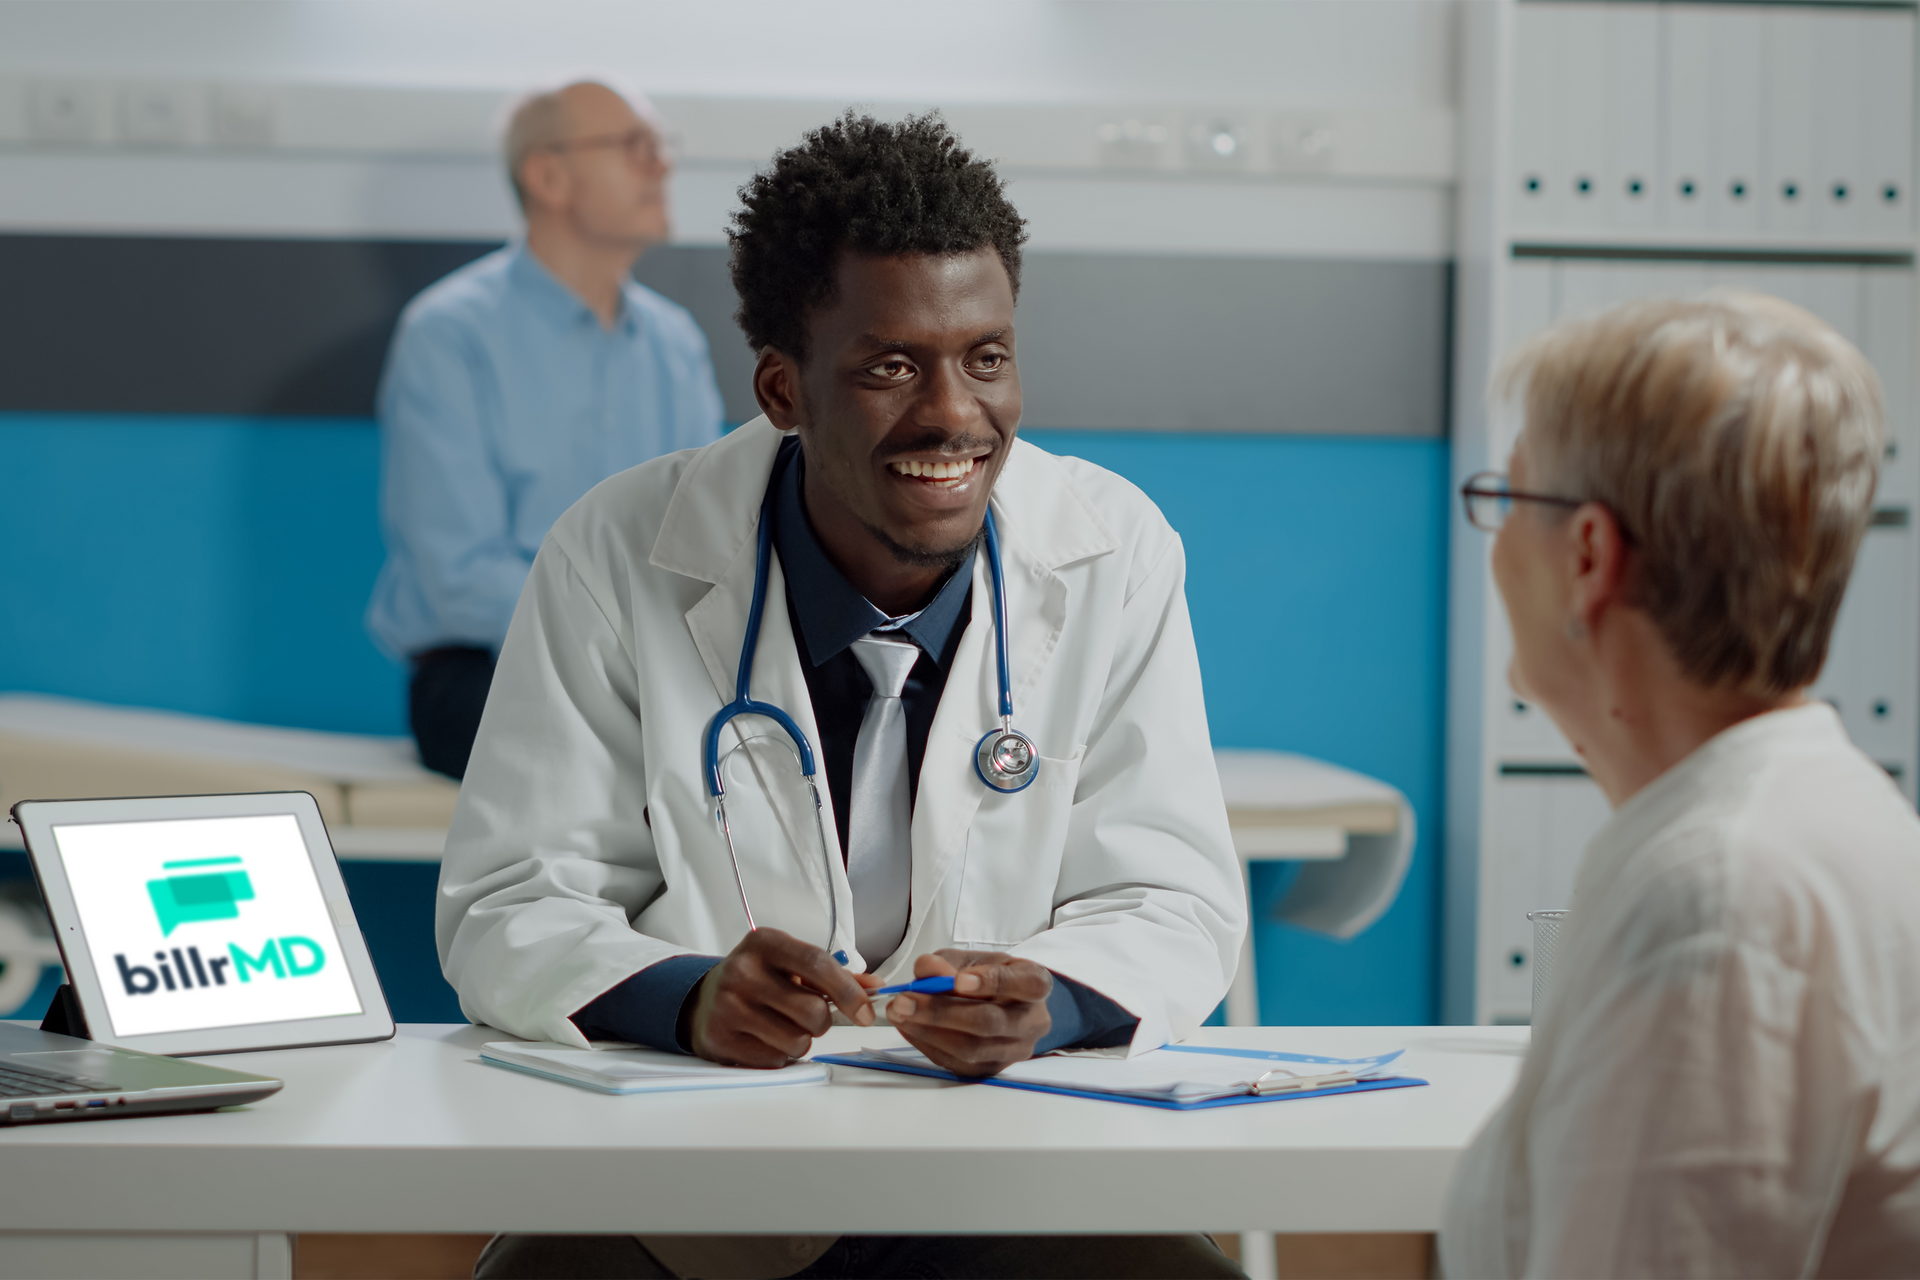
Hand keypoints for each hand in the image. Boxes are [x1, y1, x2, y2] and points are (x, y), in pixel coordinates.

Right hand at [687, 928, 877, 1067]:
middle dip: (822, 1021)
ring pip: (797, 1041)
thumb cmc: (758, 979)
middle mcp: (742, 971)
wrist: (704, 999)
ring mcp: (727, 1006)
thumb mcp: (790, 963)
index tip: (865, 1011)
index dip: (849, 991)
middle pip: (813, 1011)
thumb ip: (835, 975)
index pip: (818, 964)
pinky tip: (763, 1037)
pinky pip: (775, 1059)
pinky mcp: (720, 1038)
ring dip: (800, 1040)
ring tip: (782, 1025)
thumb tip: (875, 988)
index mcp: (765, 943)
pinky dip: (779, 1054)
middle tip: (807, 1015)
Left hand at [886, 950, 1051, 1077]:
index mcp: (1036, 984)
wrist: (1004, 1006)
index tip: (959, 980)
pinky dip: (927, 1044)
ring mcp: (1014, 1050)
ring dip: (928, 1030)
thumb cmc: (990, 977)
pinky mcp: (991, 1069)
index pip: (1026, 985)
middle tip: (905, 999)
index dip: (992, 982)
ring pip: (970, 1048)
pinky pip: (957, 1062)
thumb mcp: (973, 959)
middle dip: (941, 1011)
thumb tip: (926, 970)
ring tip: (899, 1012)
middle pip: (988, 1021)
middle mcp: (1033, 1022)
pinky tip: (909, 1026)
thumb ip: (949, 962)